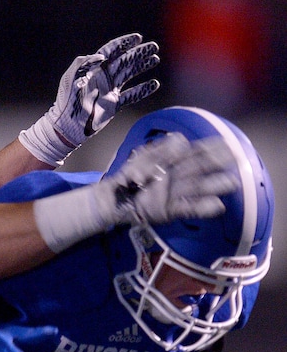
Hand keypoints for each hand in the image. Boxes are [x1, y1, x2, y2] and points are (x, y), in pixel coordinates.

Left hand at [18, 33, 159, 165]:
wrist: (69, 125)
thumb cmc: (67, 100)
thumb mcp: (72, 77)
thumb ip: (84, 63)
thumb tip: (101, 56)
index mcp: (95, 68)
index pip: (112, 51)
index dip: (125, 43)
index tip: (138, 38)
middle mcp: (104, 77)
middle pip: (125, 60)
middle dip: (139, 53)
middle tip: (153, 47)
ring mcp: (110, 90)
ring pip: (130, 74)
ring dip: (143, 66)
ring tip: (155, 59)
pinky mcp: (114, 104)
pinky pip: (132, 95)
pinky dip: (143, 90)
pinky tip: (154, 84)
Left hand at [95, 132, 238, 227]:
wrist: (114, 198)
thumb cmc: (128, 175)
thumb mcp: (142, 158)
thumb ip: (160, 150)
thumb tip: (181, 141)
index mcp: (171, 161)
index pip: (196, 151)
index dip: (212, 148)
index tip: (228, 144)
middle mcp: (177, 176)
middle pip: (201, 169)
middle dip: (219, 165)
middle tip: (237, 162)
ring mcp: (174, 193)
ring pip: (198, 188)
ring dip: (215, 186)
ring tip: (232, 184)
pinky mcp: (169, 210)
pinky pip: (188, 208)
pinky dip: (202, 208)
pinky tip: (217, 206)